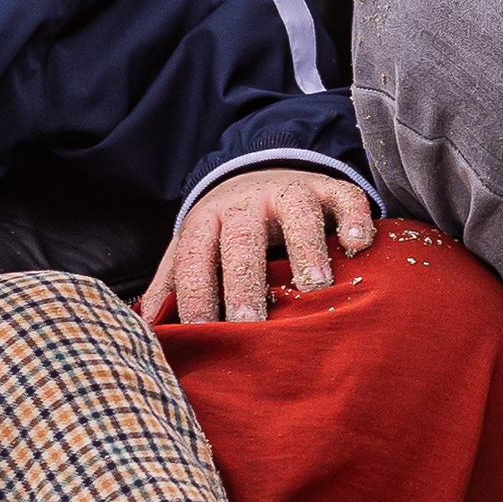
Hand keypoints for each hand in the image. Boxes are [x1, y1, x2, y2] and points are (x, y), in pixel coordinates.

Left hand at [140, 169, 376, 324]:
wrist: (260, 170)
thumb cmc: (224, 231)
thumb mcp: (193, 251)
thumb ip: (170, 287)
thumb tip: (144, 329)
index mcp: (206, 221)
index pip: (195, 256)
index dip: (195, 293)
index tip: (202, 330)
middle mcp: (246, 203)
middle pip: (242, 237)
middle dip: (243, 279)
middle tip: (249, 320)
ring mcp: (289, 192)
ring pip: (297, 211)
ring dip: (305, 247)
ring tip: (314, 286)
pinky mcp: (329, 188)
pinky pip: (345, 197)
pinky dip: (354, 218)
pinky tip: (358, 246)